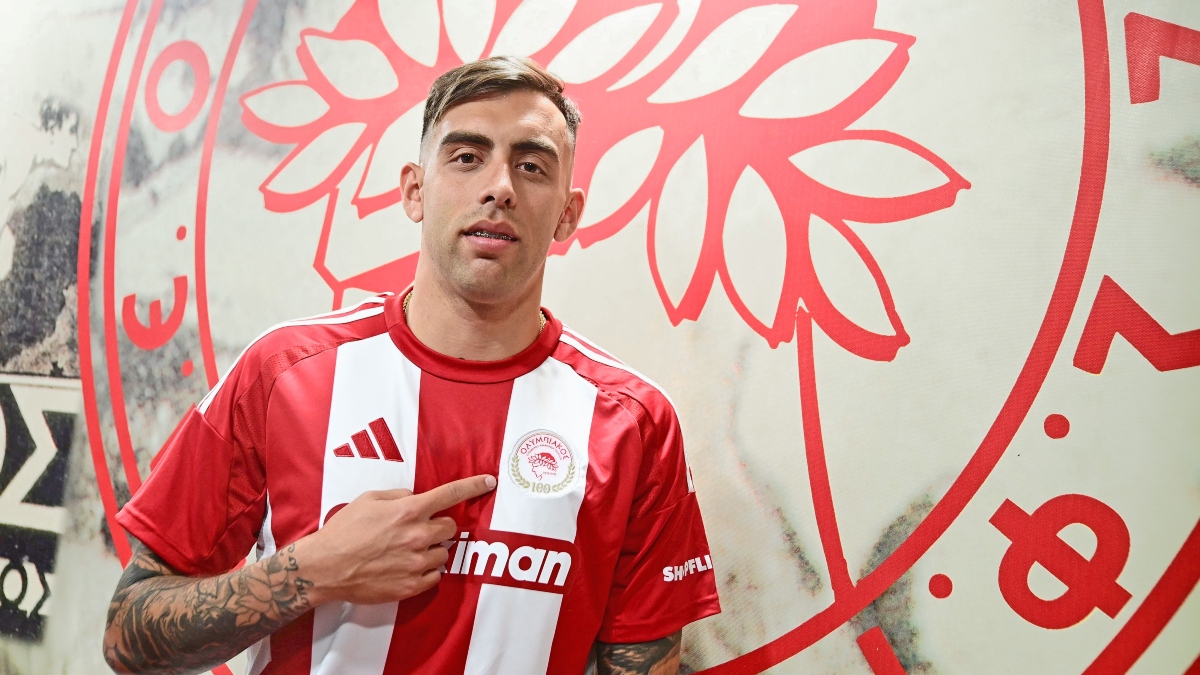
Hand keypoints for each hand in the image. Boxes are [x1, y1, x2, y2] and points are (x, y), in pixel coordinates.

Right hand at [294, 474, 496, 605]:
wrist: (325, 567)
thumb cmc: (344, 530)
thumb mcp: (369, 499)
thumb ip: (399, 496)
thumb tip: (416, 499)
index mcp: (408, 511)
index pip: (451, 494)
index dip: (474, 486)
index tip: (490, 481)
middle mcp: (417, 535)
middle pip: (450, 527)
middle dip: (439, 525)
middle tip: (418, 529)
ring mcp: (415, 562)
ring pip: (444, 552)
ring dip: (432, 549)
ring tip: (407, 551)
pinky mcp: (410, 586)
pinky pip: (435, 575)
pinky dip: (427, 570)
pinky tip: (407, 567)